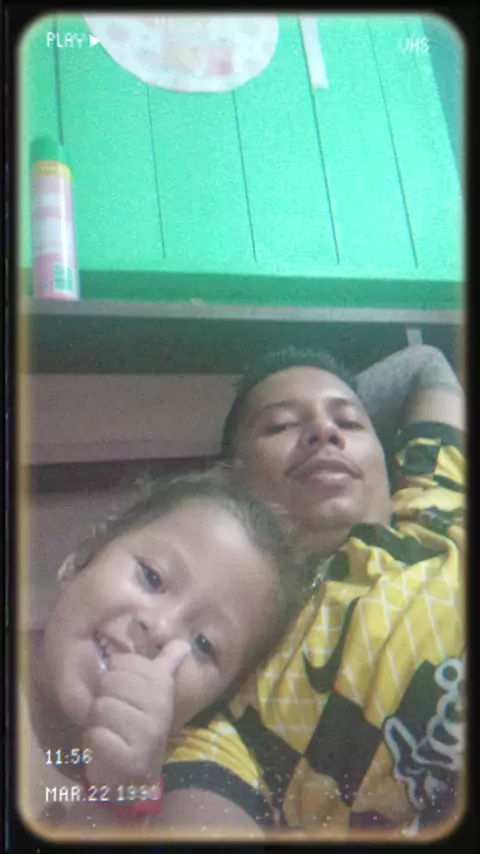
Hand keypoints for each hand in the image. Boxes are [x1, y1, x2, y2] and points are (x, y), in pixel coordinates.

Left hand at [83, 640, 189, 787]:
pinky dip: (95, 741)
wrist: (137, 775)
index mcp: (162, 686)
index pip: (120, 661)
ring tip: (110, 730)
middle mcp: (161, 706)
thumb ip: (165, 665)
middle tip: (114, 715)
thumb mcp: (152, 692)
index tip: (123, 692)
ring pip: (100, 707)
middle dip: (103, 699)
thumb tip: (184, 643)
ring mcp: (148, 734)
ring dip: (97, 722)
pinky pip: (97, 736)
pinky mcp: (132, 760)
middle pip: (108, 682)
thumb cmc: (139, 726)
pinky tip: (107, 747)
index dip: (112, 675)